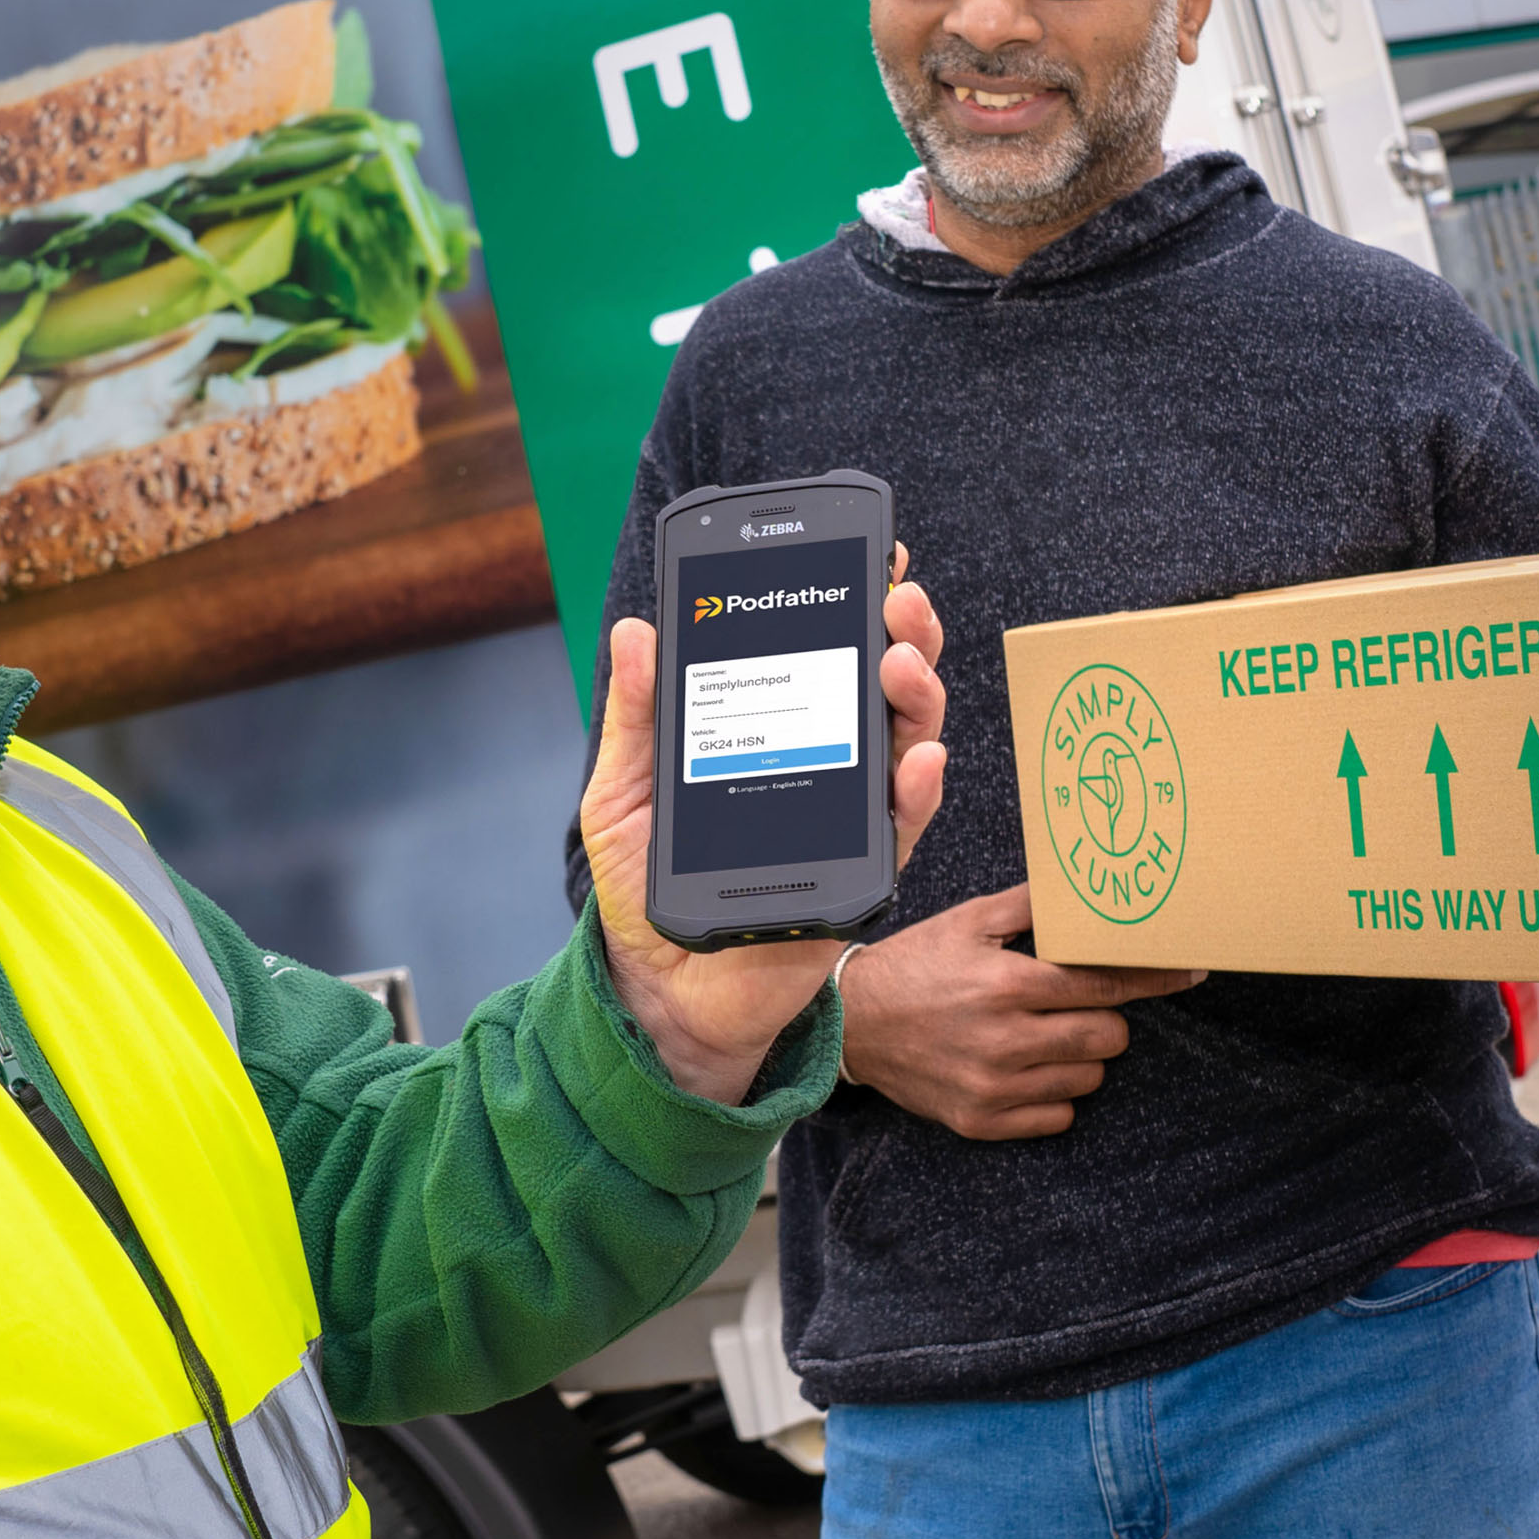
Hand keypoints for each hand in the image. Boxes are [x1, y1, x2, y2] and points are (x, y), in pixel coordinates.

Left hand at [583, 554, 947, 1104]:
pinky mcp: (859, 876)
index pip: (827, 655)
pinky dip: (915, 789)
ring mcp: (849, 819)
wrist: (658, 985)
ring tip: (899, 660)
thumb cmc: (645, 885)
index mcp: (779, 730)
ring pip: (907, 742)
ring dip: (916, 695)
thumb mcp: (622, 789)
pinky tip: (915, 758)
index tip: (874, 554)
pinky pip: (902, 827)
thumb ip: (637, 716)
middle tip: (897, 598)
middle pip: (883, 685)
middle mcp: (828, 764)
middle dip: (903, 632)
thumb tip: (635, 630)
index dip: (859, 604)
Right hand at [838, 884, 1194, 1138]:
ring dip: (1079, 1057)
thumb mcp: (969, 921)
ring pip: (1087, 1079)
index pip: (1104, 985)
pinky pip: (1057, 1116)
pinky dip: (1054, 1093)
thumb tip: (1086, 886)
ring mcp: (992, 1086)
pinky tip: (1027, 1068)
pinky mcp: (980, 1120)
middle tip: (1076, 1005)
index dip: (1152, 978)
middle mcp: (1003, 1040)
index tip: (1190, 972)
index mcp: (1006, 984)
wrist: (851, 1023)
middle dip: (1104, 1018)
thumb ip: (1032, 905)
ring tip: (1043, 1035)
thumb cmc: (916, 965)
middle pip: (1107, 1038)